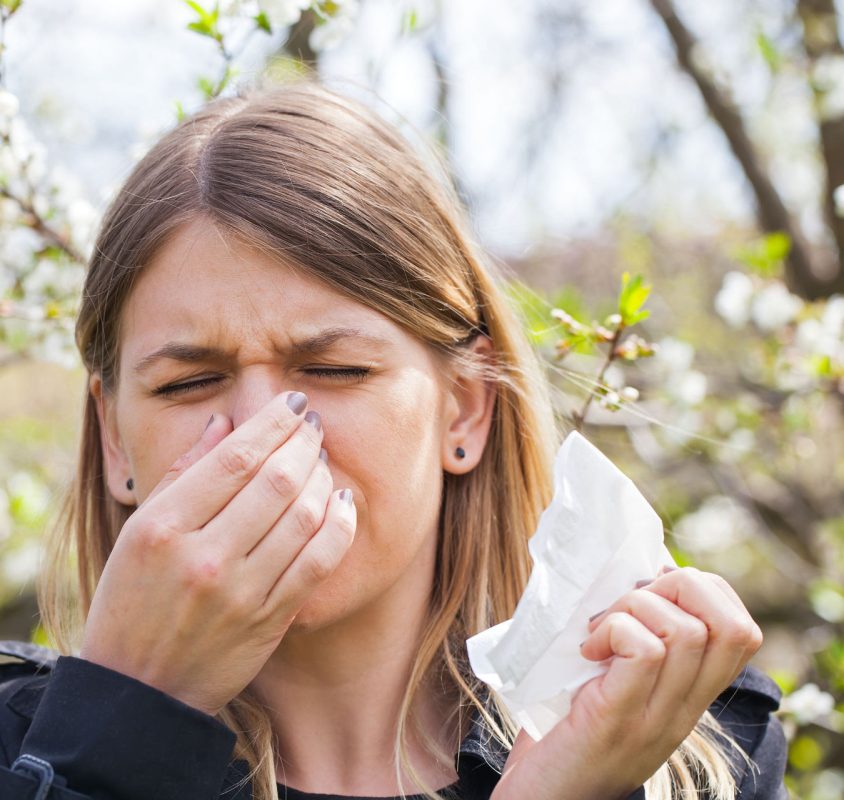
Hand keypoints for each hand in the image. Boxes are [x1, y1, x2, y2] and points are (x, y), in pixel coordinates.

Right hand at [80, 391, 355, 715]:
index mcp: (162, 527)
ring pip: (304, 516)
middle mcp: (202, 557)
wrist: (139, 689)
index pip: (234, 457)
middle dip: (305, 442)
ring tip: (321, 461)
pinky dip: (340, 525)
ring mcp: (240, 592)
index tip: (295, 403)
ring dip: (323, 478)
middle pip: (276, 480)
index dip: (274, 421)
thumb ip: (182, 472)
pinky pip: (319, 561)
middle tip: (314, 426)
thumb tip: (225, 422)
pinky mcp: (269, 620)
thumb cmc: (131, 600)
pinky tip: (342, 503)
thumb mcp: (138, 531)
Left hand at [491, 566, 762, 799]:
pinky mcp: (617, 719)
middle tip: (628, 604)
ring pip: (685, 631)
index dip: (705, 591)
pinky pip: (644, 651)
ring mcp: (657, 718)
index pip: (742, 631)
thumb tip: (638, 574)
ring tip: (598, 630)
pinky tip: (587, 650)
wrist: (545, 799)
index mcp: (691, 697)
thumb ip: (637, 641)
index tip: (652, 592)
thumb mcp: (618, 681)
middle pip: (733, 625)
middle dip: (680, 588)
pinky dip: (614, 630)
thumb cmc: (567, 727)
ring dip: (634, 607)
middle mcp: (686, 709)